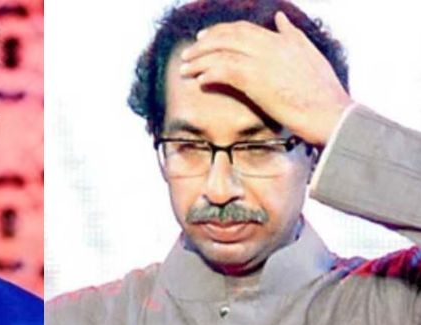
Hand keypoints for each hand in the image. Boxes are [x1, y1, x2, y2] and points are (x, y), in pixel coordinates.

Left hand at [180, 12, 351, 145]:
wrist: (332, 114)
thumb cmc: (324, 93)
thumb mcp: (311, 55)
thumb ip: (293, 35)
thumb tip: (281, 19)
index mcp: (282, 40)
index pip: (244, 29)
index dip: (221, 32)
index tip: (206, 37)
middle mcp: (270, 45)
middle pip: (227, 37)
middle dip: (204, 43)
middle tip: (189, 52)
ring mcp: (262, 60)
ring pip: (221, 52)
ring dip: (199, 60)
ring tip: (184, 68)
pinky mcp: (256, 79)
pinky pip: (223, 70)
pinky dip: (208, 74)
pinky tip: (199, 81)